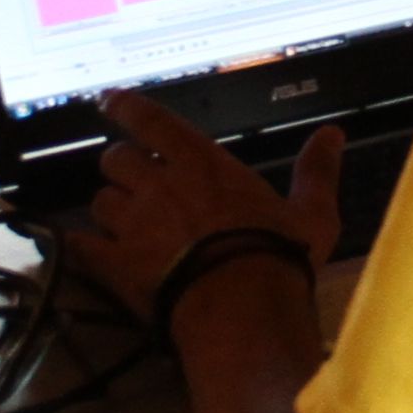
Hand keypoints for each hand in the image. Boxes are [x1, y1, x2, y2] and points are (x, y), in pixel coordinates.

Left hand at [71, 91, 343, 324]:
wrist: (242, 311)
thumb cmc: (278, 256)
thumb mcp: (311, 213)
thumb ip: (316, 171)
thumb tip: (333, 134)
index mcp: (201, 163)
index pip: (151, 120)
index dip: (125, 107)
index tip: (108, 101)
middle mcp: (158, 184)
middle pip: (116, 160)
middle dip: (121, 168)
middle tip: (133, 181)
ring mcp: (132, 224)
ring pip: (99, 202)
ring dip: (109, 209)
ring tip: (122, 223)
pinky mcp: (114, 264)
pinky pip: (81, 246)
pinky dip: (80, 246)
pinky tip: (82, 250)